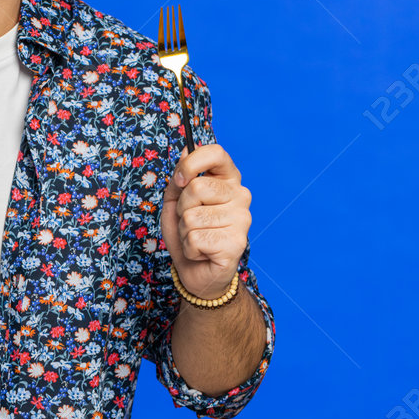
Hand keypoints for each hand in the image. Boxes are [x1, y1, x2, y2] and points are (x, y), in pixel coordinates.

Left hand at [160, 143, 250, 300]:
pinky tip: (201, 252)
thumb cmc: (187, 231)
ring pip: (192, 216)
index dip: (192, 163)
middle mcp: (241, 196)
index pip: (216, 152)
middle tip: (189, 221)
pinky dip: (189, 247)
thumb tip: (185, 148)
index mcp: (228, 179)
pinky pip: (195, 238)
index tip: (180, 180)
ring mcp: (242, 220)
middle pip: (197, 187)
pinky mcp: (237, 243)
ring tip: (196, 237)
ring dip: (184, 231)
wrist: (195, 270)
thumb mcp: (175, 200)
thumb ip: (180, 176)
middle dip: (182, 208)